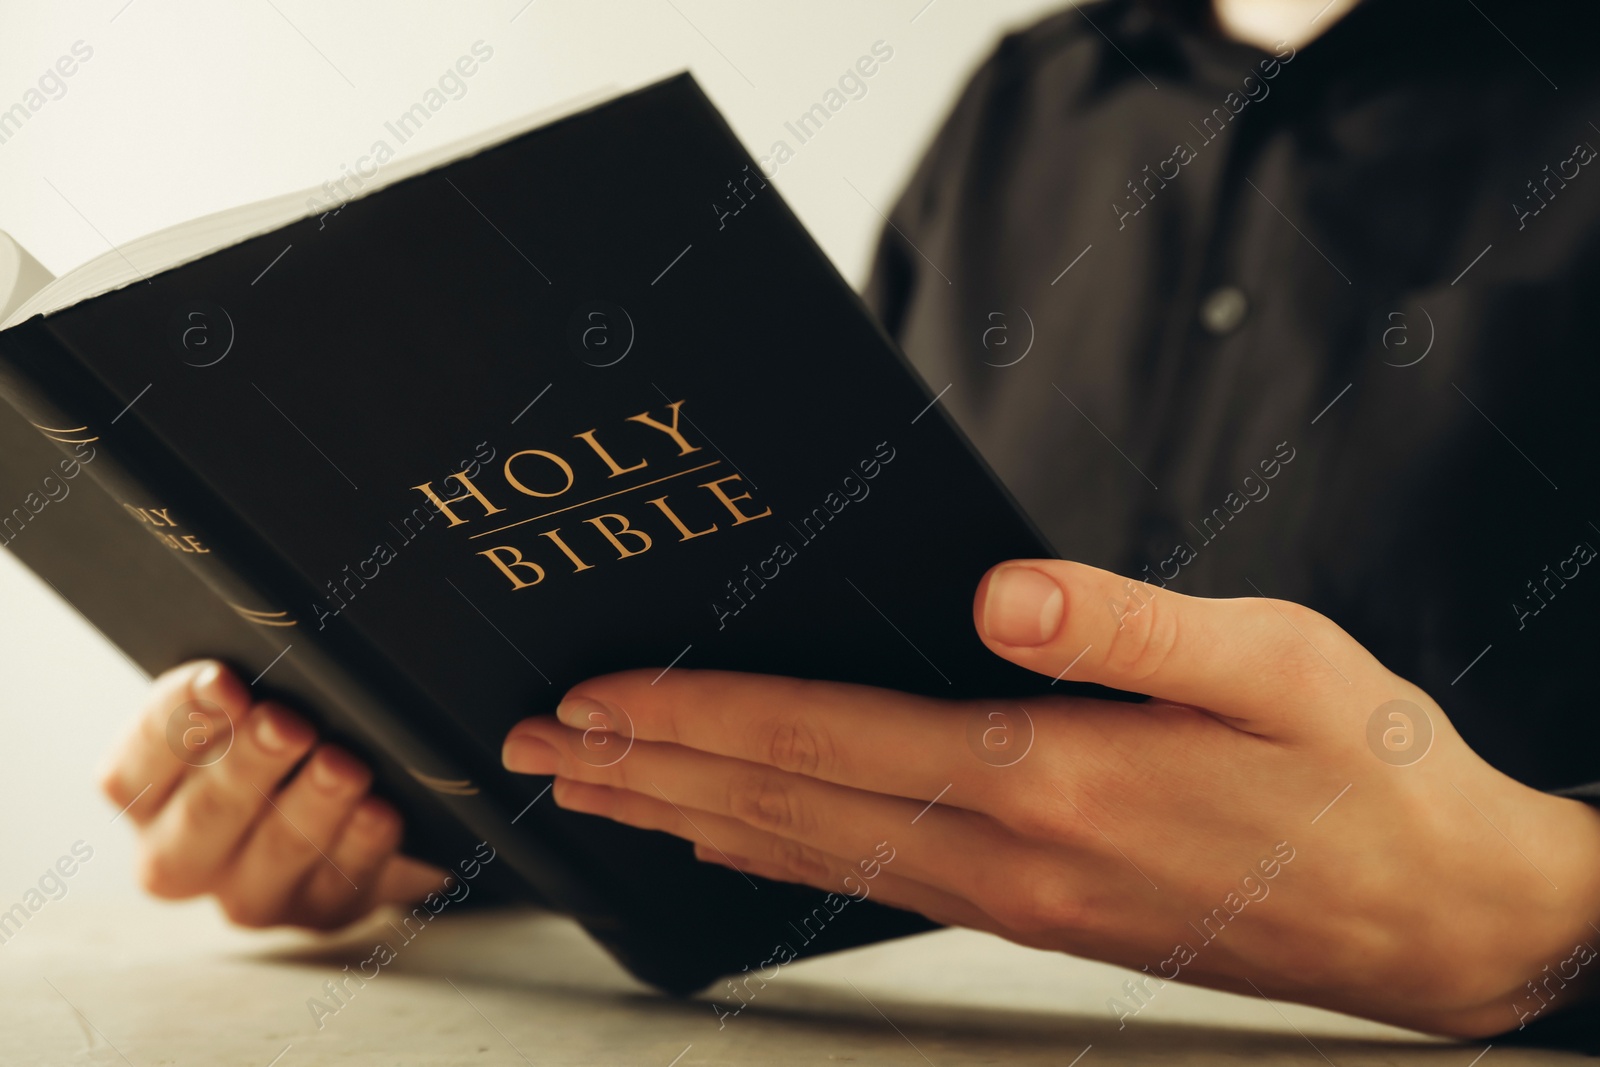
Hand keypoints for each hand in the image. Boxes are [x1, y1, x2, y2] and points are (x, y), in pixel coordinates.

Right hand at [101, 660, 443, 929]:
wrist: (357, 805)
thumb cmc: (288, 733)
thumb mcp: (250, 708)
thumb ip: (240, 691)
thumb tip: (266, 658)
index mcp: (148, 794)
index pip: (137, 763)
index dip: (180, 718)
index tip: (222, 680)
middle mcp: (183, 854)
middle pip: (202, 817)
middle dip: (247, 764)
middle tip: (286, 723)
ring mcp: (252, 892)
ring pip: (275, 852)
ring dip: (311, 804)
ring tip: (342, 763)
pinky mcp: (320, 911)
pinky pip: (342, 882)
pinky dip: (362, 843)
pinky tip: (380, 811)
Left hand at [502, 559, 1599, 1037]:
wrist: (1436, 918)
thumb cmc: (1362, 774)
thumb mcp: (1273, 662)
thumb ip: (1124, 624)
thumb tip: (997, 591)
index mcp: (1051, 776)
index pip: (825, 740)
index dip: (697, 717)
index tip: (594, 699)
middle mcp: (1009, 852)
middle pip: (784, 805)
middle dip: (647, 771)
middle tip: (536, 751)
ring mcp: (1014, 897)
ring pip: (807, 852)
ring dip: (687, 816)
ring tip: (592, 796)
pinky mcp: (1034, 910)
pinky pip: (868, 881)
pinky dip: (775, 861)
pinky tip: (728, 851)